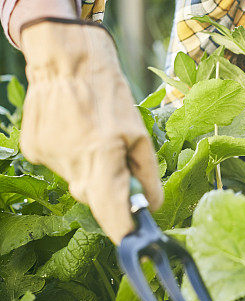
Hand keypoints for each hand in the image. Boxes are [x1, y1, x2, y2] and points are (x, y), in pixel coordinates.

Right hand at [19, 18, 163, 243]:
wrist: (65, 61)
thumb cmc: (108, 91)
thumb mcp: (139, 131)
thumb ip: (146, 173)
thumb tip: (153, 206)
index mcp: (102, 157)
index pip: (112, 214)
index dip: (125, 232)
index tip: (136, 239)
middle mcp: (72, 165)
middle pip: (95, 199)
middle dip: (111, 192)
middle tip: (119, 162)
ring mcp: (49, 159)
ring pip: (77, 181)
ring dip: (90, 169)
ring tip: (94, 136)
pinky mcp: (35, 151)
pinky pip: (61, 166)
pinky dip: (71, 156)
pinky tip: (75, 132)